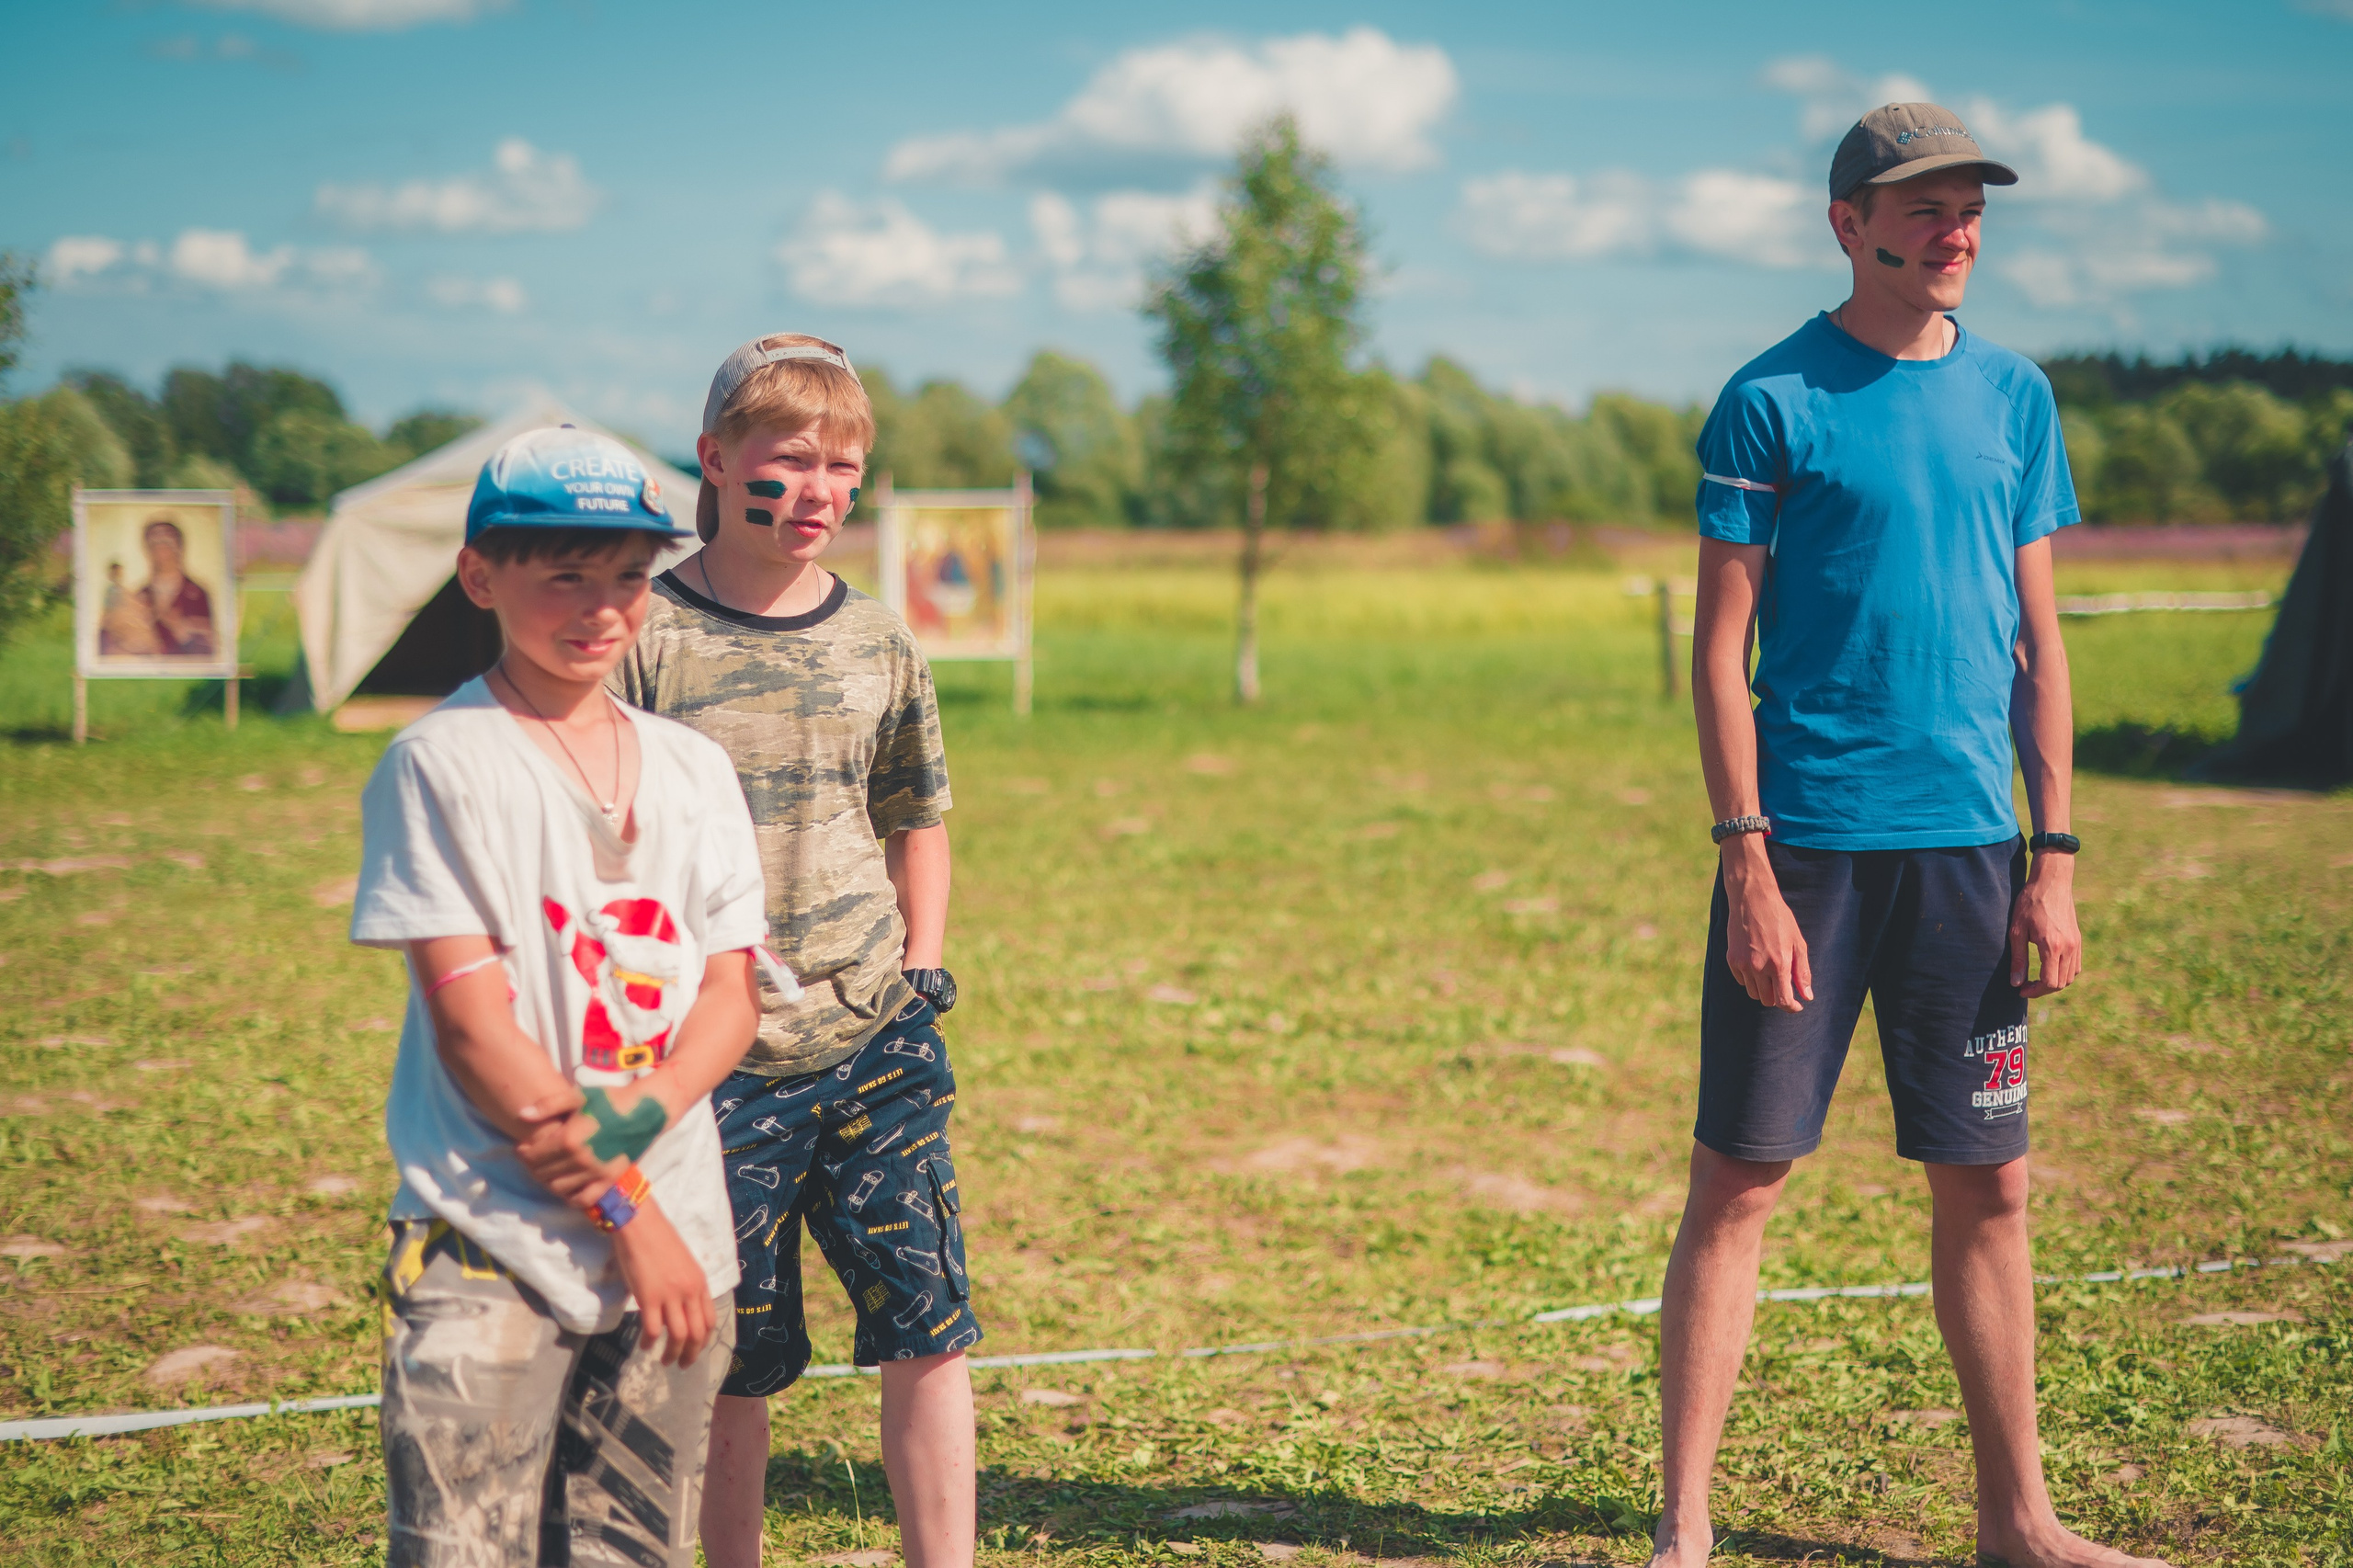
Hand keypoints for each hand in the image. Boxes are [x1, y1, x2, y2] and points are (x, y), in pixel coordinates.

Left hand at [513, 1080, 635, 1202]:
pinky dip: (570, 1198)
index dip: (523, 1153)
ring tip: (548, 1171)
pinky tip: (567, 1187)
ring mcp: (595, 1173)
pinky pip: (583, 1200)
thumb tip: (521, 1115)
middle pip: (543, 1173)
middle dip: (532, 1167)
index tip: (523, 1148)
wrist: (645, 1111)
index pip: (533, 1156)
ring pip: (558, 1188)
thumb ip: (548, 1106)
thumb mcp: (578, 1095)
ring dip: (547, 1182)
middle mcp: (580, 1160)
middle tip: (534, 1159)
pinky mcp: (609, 1180)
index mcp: (569, 1139)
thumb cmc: (610, 1099)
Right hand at [610, 1202, 712, 1365]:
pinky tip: (646, 1346)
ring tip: (666, 1361)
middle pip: (698, 1333)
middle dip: (692, 1354)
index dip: (704, 1340)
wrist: (640, 1224)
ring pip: (679, 1336)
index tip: (696, 1349)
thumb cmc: (658, 1238)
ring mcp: (670, 1296)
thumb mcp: (683, 1263)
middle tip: (683, 1365)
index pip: (709, 1320)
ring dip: (673, 1354)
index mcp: (700, 1282)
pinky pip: (654, 1330)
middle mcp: (690, 1291)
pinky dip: (651, 1343)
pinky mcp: (649, 1298)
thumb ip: (686, 1284)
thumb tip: (682, 1305)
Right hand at [1722, 839, 1811, 1012]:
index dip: (1792, 1007)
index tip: (1797, 1005)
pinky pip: (1742, 980)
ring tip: (1769, 972)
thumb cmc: (1779, 919)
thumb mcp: (1798, 943)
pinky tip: (1756, 963)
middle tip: (1783, 985)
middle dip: (1777, 997)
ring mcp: (1743, 964)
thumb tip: (1807, 996)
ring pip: (1753, 993)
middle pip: (1767, 1000)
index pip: (1783, 1001)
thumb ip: (1802, 972)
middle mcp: (1759, 967)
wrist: (1752, 899)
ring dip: (1763, 989)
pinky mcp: (1732, 959)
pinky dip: (1750, 978)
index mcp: (1779, 964)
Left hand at [2009, 853, 2080, 997]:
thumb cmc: (2030, 903)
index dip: (2035, 991)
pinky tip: (2049, 967)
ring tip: (2036, 978)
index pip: (2050, 983)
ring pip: (2070, 976)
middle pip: (2061, 983)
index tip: (2021, 990)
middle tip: (2026, 986)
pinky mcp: (2079, 940)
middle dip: (2043, 989)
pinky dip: (2064, 973)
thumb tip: (2016, 983)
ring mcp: (2077, 944)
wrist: (2052, 881)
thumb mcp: (2017, 930)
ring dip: (2055, 982)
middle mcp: (2069, 948)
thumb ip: (2018, 959)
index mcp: (2053, 946)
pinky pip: (2076, 966)